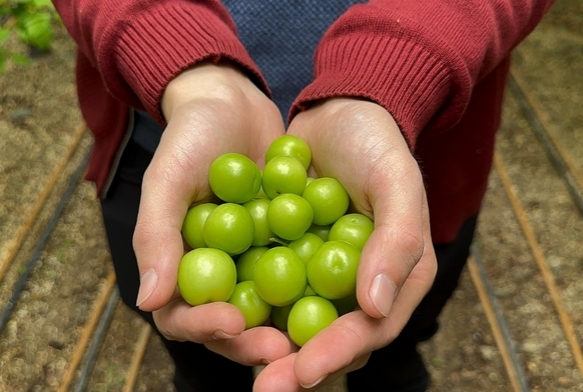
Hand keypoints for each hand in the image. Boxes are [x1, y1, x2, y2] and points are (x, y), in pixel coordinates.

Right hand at [132, 61, 290, 363]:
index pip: (183, 314)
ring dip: (289, 324)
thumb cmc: (190, 136)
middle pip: (231, 324)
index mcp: (180, 266)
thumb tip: (148, 299)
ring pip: (269, 307)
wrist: (231, 102)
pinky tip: (342, 290)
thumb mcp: (168, 178)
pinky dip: (315, 284)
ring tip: (317, 333)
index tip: (231, 323)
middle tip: (284, 348)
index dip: (204, 327)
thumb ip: (156, 235)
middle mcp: (217, 272)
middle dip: (254, 340)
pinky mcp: (286, 245)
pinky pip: (300, 271)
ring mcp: (253, 261)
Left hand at [253, 98, 437, 390]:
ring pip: (294, 322)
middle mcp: (358, 286)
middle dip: (296, 366)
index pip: (370, 330)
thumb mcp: (397, 182)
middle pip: (329, 338)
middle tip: (263, 385)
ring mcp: (322, 274)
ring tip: (235, 353)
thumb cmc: (376, 144)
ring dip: (266, 344)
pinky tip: (220, 314)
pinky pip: (269, 288)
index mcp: (396, 277)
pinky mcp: (290, 256)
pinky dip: (249, 303)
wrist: (338, 111)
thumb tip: (375, 309)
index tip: (303, 370)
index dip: (338, 353)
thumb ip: (396, 242)